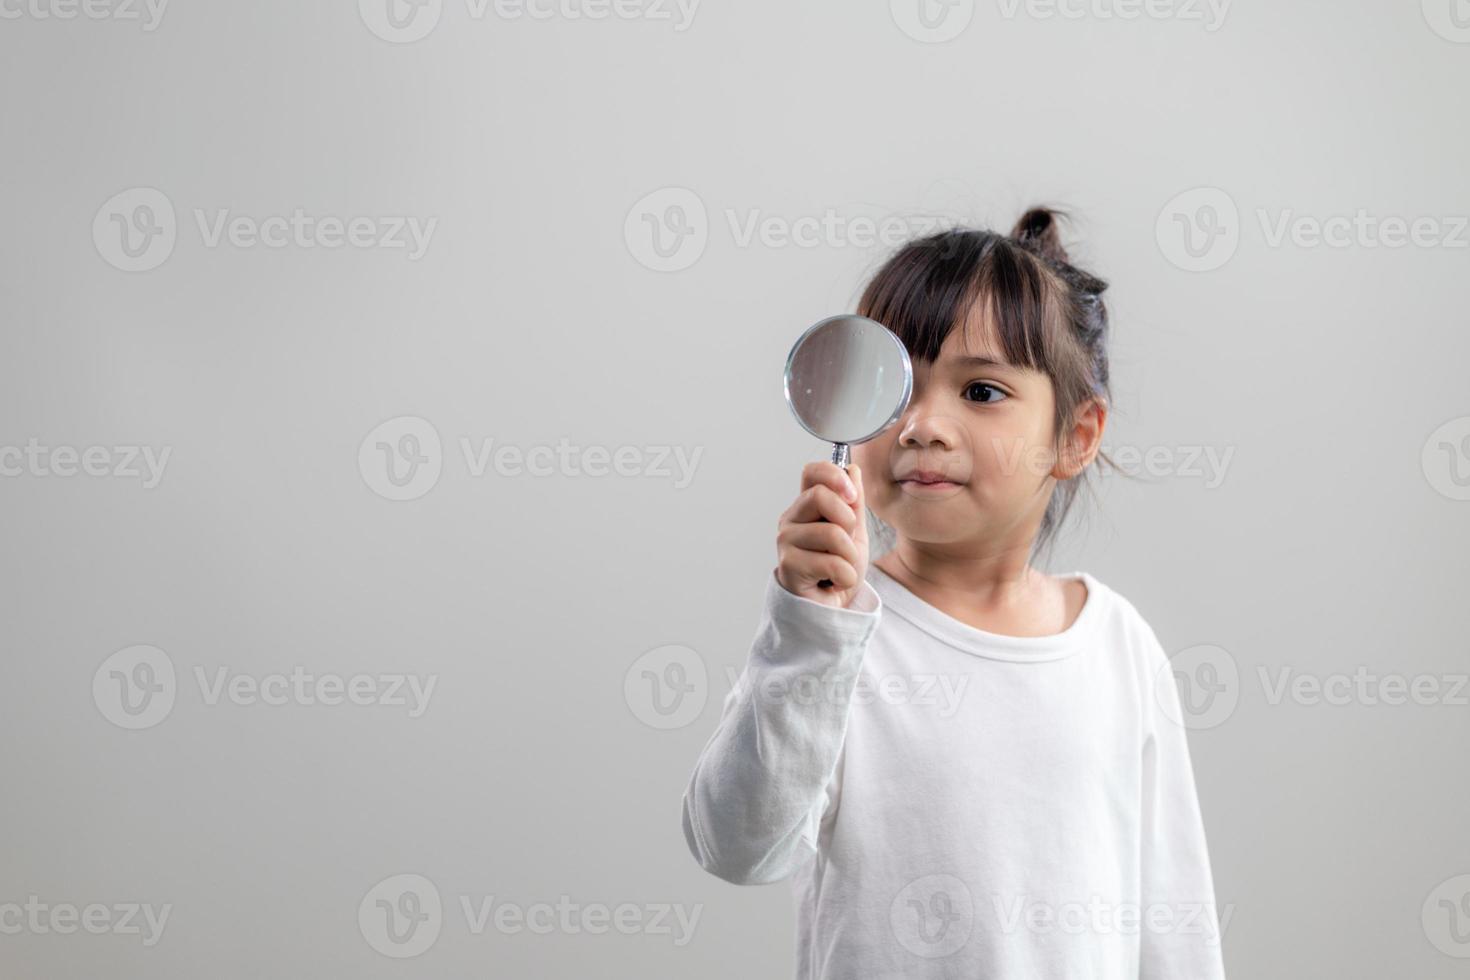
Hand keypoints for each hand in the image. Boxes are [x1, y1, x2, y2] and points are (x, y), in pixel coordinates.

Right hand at [774, 460, 869, 608]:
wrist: (832, 608)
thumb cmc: (839, 570)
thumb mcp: (855, 532)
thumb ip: (853, 502)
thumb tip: (851, 469)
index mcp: (806, 506)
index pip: (812, 472)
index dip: (834, 476)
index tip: (851, 496)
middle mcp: (791, 520)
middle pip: (820, 496)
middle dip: (848, 521)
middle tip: (848, 542)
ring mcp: (786, 542)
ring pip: (832, 533)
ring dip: (850, 557)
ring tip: (844, 568)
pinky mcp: (789, 567)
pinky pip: (831, 562)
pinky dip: (846, 576)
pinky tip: (836, 582)